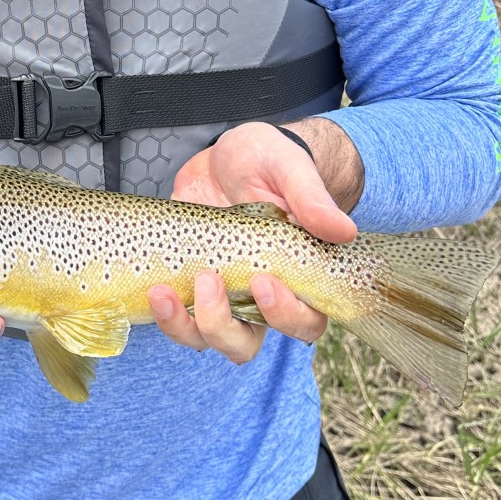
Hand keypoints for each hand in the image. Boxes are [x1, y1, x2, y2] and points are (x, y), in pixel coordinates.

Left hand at [148, 119, 363, 363]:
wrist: (226, 155)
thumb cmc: (269, 162)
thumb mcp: (289, 168)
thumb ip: (312, 199)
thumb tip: (345, 231)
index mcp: (295, 277)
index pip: (304, 321)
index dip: (285, 315)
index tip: (262, 281)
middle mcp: (257, 296)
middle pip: (246, 343)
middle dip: (223, 326)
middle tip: (209, 280)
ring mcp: (219, 294)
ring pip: (205, 338)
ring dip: (183, 326)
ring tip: (164, 293)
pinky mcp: (185, 284)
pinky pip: (175, 317)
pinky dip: (163, 313)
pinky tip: (155, 290)